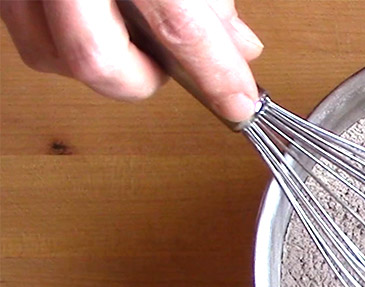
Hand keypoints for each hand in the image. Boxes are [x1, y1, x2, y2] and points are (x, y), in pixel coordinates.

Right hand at [1, 0, 262, 121]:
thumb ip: (209, 0)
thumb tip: (241, 48)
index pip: (178, 24)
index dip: (217, 73)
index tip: (241, 103)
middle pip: (96, 60)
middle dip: (143, 79)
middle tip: (173, 66)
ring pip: (50, 56)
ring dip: (104, 65)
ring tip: (137, 41)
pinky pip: (27, 33)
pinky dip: (66, 45)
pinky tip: (101, 29)